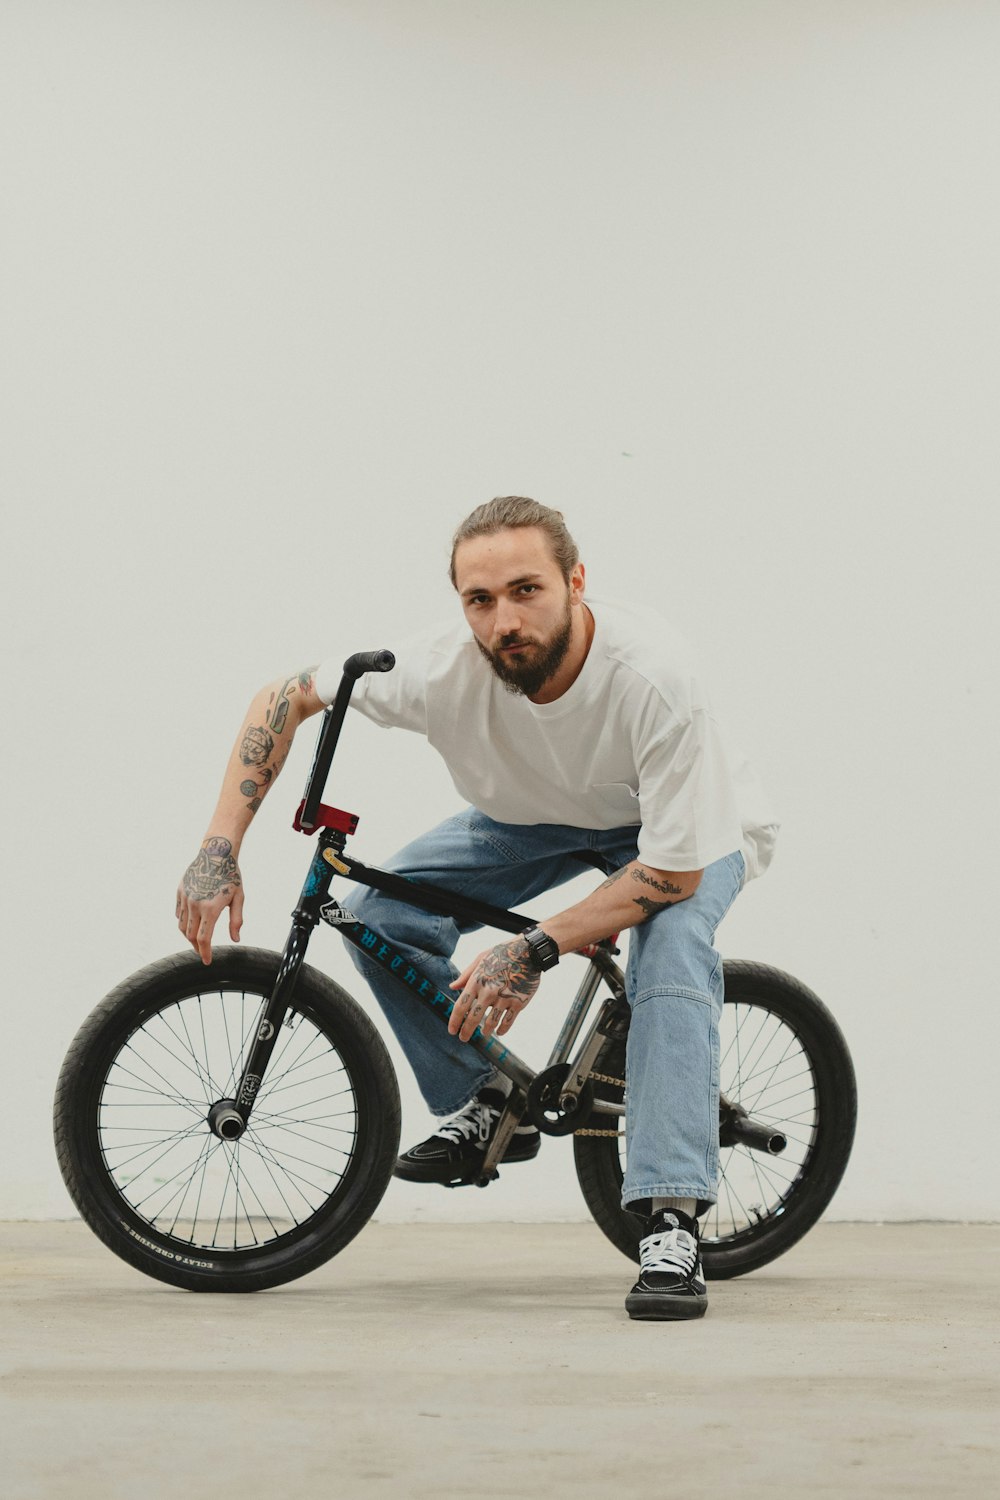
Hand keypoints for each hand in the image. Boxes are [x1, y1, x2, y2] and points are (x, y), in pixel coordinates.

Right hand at [176, 837, 243, 964]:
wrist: (216, 853)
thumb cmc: (231, 875)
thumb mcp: (239, 898)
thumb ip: (236, 921)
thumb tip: (236, 939)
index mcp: (210, 909)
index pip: (204, 939)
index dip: (205, 953)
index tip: (207, 961)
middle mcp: (194, 905)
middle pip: (191, 935)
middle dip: (197, 947)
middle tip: (204, 952)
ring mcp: (185, 898)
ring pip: (182, 925)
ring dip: (189, 936)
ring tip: (197, 940)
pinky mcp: (180, 891)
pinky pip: (178, 913)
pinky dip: (183, 922)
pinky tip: (190, 924)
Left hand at [448, 937, 540, 1041]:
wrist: (528, 952)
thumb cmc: (502, 954)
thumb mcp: (480, 959)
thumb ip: (466, 975)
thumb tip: (452, 987)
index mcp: (476, 981)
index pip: (460, 1007)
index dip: (454, 1022)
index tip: (452, 1031)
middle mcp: (488, 992)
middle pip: (473, 1019)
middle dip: (466, 1032)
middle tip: (463, 1038)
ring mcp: (504, 999)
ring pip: (490, 1023)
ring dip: (485, 1031)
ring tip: (483, 1033)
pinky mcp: (518, 1003)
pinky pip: (508, 1022)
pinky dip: (502, 1030)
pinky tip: (499, 1032)